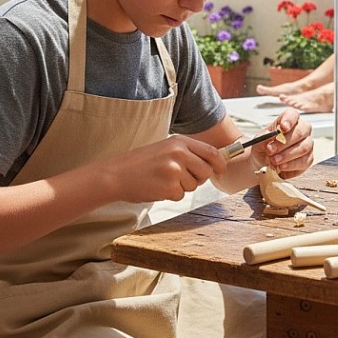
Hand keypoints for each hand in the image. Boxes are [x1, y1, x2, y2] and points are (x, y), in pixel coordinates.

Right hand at [109, 135, 227, 203]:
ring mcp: (174, 170)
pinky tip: (157, 187)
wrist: (116, 174)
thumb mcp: (165, 148)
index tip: (221, 170)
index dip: (220, 163)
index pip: (211, 152)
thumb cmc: (140, 163)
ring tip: (163, 180)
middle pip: (206, 171)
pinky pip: (180, 195)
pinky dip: (170, 195)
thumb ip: (188, 153)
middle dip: (198, 178)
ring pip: (194, 185)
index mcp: (179, 141)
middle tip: (180, 178)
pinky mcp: (169, 186)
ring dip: (182, 187)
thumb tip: (214, 163)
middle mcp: (179, 153)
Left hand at [254, 109, 313, 178]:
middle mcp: (301, 130)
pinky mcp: (308, 159)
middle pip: (301, 131)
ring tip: (274, 160)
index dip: (289, 120)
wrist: (262, 162)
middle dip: (284, 142)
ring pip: (304, 147)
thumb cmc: (263, 147)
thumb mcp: (259, 141)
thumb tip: (272, 137)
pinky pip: (304, 161)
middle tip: (271, 150)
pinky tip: (282, 166)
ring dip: (287, 155)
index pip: (293, 115)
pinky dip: (291, 165)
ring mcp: (306, 145)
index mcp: (288, 120)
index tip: (282, 128)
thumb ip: (265, 138)